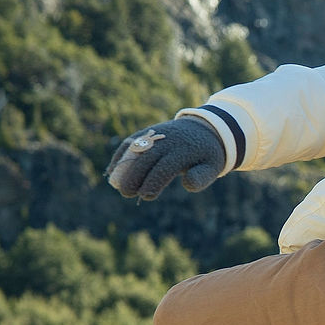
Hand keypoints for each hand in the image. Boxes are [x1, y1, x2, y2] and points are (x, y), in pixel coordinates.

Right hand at [106, 116, 226, 199]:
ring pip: (135, 149)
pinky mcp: (147, 133)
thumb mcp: (213, 166)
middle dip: (135, 176)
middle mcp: (168, 140)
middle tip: (126, 193)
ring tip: (116, 184)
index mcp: (185, 150)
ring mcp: (155, 134)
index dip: (154, 181)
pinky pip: (130, 142)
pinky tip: (112, 171)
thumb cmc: (206, 155)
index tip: (146, 196)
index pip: (166, 167)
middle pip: (147, 158)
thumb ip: (201, 178)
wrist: (203, 129)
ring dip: (123, 166)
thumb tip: (187, 184)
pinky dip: (120, 155)